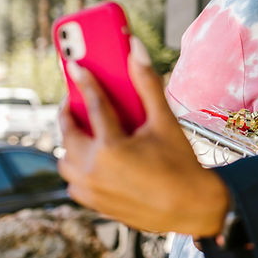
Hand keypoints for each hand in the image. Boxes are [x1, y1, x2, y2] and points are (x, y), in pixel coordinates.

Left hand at [57, 37, 229, 237]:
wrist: (192, 209)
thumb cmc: (182, 165)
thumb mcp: (165, 122)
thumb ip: (147, 84)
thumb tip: (136, 48)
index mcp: (111, 148)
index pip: (93, 106)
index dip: (84, 81)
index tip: (73, 65)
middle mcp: (94, 170)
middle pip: (69, 134)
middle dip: (69, 113)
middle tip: (75, 99)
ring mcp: (91, 190)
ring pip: (65, 159)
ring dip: (71, 142)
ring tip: (83, 129)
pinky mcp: (93, 203)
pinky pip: (73, 180)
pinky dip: (78, 166)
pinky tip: (93, 156)